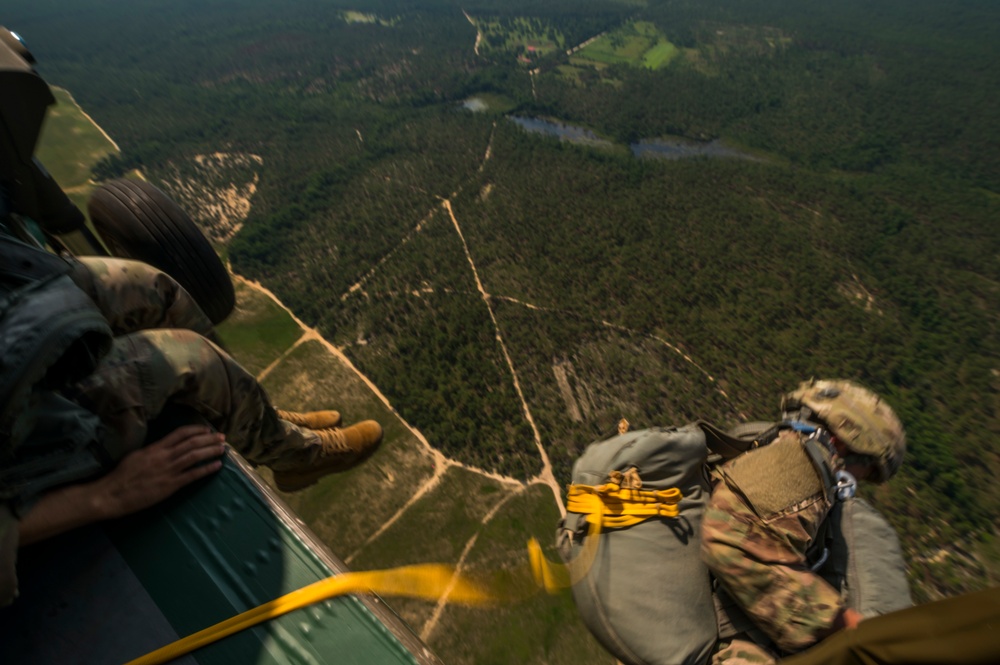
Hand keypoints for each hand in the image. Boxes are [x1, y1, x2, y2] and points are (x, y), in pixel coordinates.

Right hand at [94, 425, 225, 518]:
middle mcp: (164, 456)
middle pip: (192, 442)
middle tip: (222, 437)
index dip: (197, 430)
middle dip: (210, 439)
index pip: (180, 433)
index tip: (208, 430)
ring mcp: (168, 470)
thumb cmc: (122, 476)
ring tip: (223, 449)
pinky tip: (216, 466)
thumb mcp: (137, 456)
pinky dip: (206, 469)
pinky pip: (192, 475)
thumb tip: (165, 446)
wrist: (112, 493)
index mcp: (155, 448)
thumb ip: (153, 451)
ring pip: (194, 456)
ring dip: (211, 451)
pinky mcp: (170, 485)